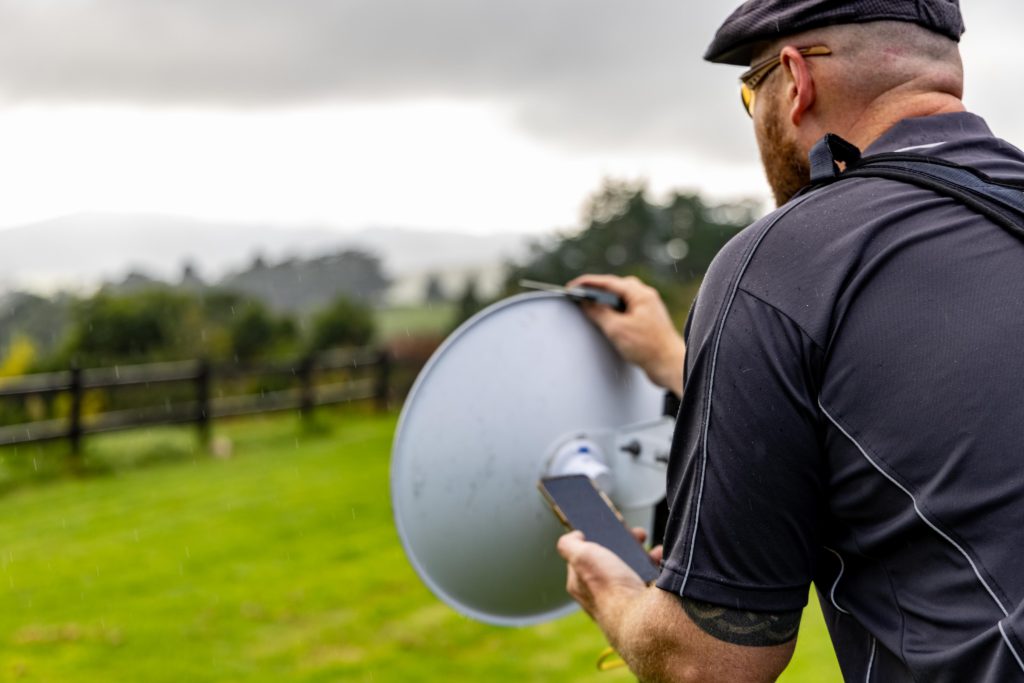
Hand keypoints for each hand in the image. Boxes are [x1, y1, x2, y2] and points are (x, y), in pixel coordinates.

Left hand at [556, 529, 650, 621]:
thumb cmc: (608, 588)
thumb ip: (569, 544)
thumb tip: (574, 536)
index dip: (595, 539)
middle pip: (612, 560)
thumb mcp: (582, 556)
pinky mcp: (643, 604)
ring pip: (634, 570)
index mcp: (581, 584)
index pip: (583, 556)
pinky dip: (657, 568)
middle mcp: (601, 593)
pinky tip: (661, 561)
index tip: (609, 529)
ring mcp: (623, 600)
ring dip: (645, 556)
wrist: (640, 619)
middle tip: (637, 535)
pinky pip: (651, 580)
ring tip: (653, 550)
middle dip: (626, 545)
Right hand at [567, 274, 685, 395]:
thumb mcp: (616, 329)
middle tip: (581, 294)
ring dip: (606, 301)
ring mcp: (648, 308)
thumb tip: (586, 303)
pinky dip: (614, 310)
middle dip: (597, 290)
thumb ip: (598, 313)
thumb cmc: (649, 348)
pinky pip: (627, 308)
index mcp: (640, 294)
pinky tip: (608, 319)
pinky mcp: (647, 320)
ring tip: (592, 306)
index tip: (574, 286)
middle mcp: (646, 297)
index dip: (588, 283)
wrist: (669, 365)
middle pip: (616, 287)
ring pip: (622, 298)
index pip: (609, 282)